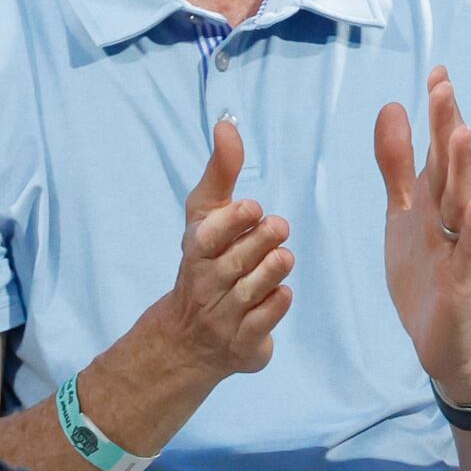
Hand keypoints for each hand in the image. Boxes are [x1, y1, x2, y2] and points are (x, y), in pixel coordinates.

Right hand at [160, 118, 294, 382]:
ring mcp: (221, 318)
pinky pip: (267, 319)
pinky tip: (279, 293)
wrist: (188, 338)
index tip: (253, 207)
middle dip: (264, 241)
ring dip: (275, 269)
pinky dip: (278, 303)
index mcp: (195, 252)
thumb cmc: (206, 262)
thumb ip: (220, 171)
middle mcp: (204, 286)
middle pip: (239, 261)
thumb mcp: (206, 216)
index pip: (207, 236)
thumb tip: (227, 124)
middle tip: (278, 227)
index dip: (232, 221)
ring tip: (282, 258)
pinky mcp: (241, 346)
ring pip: (256, 289)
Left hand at [379, 68, 470, 404]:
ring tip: (463, 130)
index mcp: (431, 201)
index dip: (437, 114)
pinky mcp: (461, 281)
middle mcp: (448, 218)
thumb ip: (397, 164)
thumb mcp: (402, 214)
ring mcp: (457, 248)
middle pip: (448, 167)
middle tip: (445, 85)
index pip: (436, 149)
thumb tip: (392, 107)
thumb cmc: (424, 276)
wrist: (442, 343)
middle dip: (446, 127)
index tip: (437, 71)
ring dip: (462, 167)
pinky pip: (468, 249)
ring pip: (459, 202)